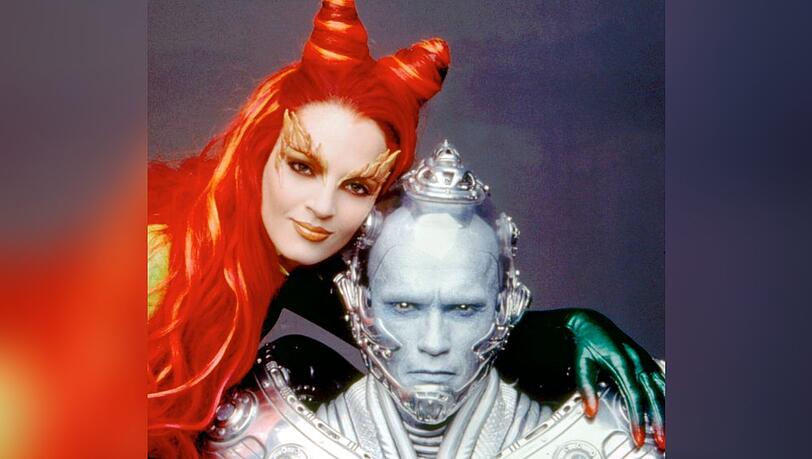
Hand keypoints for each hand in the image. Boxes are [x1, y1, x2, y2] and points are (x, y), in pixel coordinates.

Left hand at [565, 309, 664, 449]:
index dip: (637, 418)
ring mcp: (644, 360)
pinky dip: (668, 395)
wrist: (592, 324)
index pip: (633, 395)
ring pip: (661, 389)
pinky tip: (672, 409)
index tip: (638, 436)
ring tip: (668, 432)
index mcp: (621, 362)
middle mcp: (637, 361)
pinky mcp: (646, 361)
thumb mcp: (582, 363)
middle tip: (661, 441)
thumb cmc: (587, 343)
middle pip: (652, 396)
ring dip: (666, 412)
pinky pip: (662, 379)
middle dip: (658, 421)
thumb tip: (590, 411)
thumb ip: (587, 387)